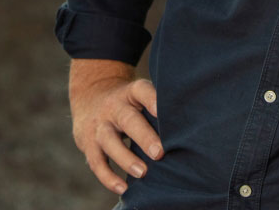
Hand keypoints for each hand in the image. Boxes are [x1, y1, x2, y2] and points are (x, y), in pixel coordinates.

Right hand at [69, 58, 163, 195]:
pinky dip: (108, 177)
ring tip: (143, 173)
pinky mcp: (88, 144)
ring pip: (109, 141)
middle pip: (128, 119)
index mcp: (130, 93)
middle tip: (159, 153)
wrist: (90, 97)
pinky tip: (123, 188)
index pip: (141, 91)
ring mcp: (99, 126)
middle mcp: (113, 107)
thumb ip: (157, 108)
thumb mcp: (138, 96)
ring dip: (126, 158)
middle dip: (143, 136)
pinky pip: (96, 162)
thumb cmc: (127, 103)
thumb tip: (190, 128)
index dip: (152, 99)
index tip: (163, 112)